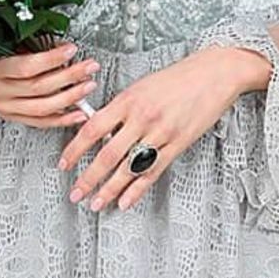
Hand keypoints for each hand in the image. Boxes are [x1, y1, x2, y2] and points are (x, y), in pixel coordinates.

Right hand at [0, 41, 100, 126]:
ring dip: (69, 98)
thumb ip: (29, 47)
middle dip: (69, 77)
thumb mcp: (3, 46)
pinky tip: (78, 114)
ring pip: (42, 108)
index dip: (51, 59)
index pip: (26, 67)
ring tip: (87, 87)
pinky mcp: (13, 118)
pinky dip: (62, 119)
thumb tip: (61, 47)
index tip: (70, 50)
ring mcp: (5, 108)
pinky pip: (40, 123)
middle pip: (38, 88)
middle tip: (88, 67)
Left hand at [60, 44, 271, 212]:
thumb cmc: (178, 78)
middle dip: (88, 178)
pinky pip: (152, 171)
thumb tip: (99, 129)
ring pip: (128, 168)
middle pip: (107, 154)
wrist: (214, 74)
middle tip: (76, 193)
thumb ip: (120, 108)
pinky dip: (137, 189)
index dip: (74, 149)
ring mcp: (161, 133)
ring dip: (109, 189)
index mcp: (128, 100)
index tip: (64, 163)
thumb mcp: (141, 86)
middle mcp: (142, 118)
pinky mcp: (178, 144)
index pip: (92, 128)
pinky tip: (125, 200)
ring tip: (96, 202)